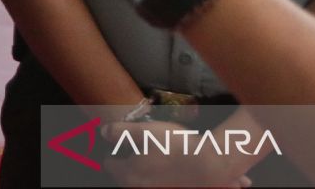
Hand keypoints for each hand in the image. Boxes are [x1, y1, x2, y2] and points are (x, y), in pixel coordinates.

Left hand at [102, 120, 253, 187]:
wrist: (211, 166)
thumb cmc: (175, 146)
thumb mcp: (146, 131)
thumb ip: (121, 131)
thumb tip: (103, 132)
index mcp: (128, 174)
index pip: (108, 163)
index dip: (114, 151)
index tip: (124, 143)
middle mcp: (138, 188)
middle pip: (124, 176)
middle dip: (128, 163)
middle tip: (141, 148)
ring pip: (140, 182)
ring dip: (144, 172)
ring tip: (156, 157)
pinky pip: (157, 185)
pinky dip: (159, 179)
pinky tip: (168, 168)